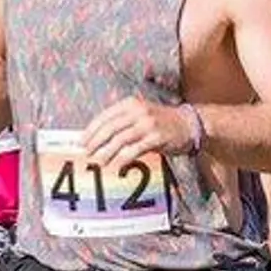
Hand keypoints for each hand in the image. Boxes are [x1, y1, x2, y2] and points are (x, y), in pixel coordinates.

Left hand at [76, 95, 193, 169]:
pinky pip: (135, 150)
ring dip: (107, 152)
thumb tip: (97, 138)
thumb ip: (122, 123)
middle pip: (110, 128)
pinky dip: (123, 159)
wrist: (189, 124)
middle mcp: (138, 111)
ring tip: (99, 162)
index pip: (105, 116)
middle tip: (87, 153)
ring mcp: (148, 124)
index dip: (91, 130)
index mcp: (131, 103)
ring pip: (120, 140)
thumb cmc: (161, 122)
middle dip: (95, 142)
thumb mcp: (140, 115)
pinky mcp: (156, 137)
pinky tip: (117, 166)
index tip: (81, 142)